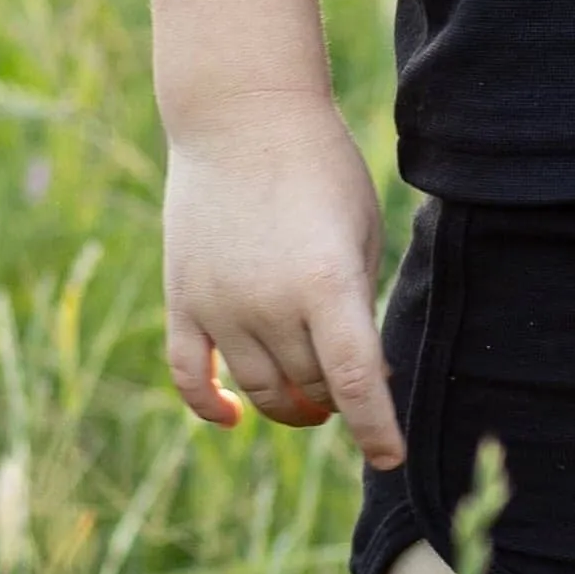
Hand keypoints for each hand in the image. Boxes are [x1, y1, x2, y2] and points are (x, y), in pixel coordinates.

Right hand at [160, 99, 405, 468]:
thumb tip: (366, 376)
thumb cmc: (320, 167)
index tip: (391, 458)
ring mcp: (220, 305)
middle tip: (350, 386)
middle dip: (338, 397)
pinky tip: (235, 417)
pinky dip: (211, 407)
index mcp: (326, 283)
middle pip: (311, 388)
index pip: (355, 383)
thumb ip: (361, 306)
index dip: (377, 430)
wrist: (241, 115)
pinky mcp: (183, 299)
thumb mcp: (362, 230)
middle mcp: (269, 303)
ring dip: (290, 404)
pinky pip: (190, 376)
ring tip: (310, 398)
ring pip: (260, 391)